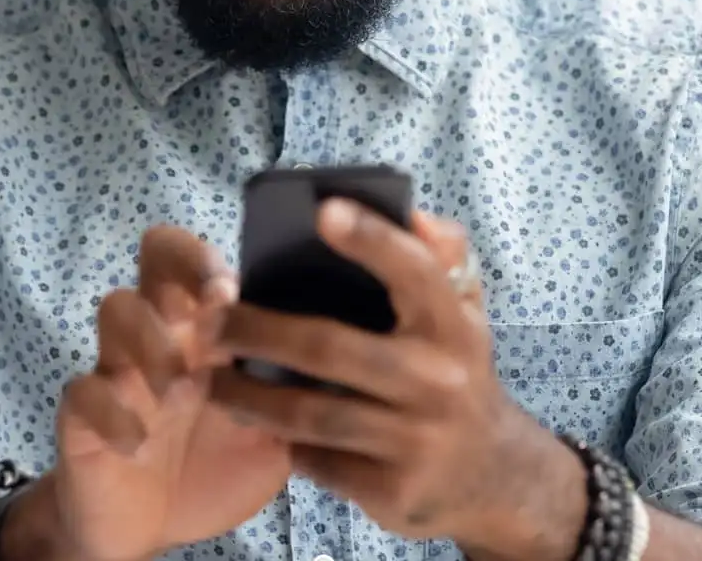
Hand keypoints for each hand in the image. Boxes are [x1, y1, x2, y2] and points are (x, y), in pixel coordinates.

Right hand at [47, 225, 291, 560]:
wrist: (153, 527)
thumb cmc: (214, 466)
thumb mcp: (271, 436)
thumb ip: (294, 398)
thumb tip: (345, 368)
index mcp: (208, 330)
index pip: (201, 259)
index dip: (209, 259)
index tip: (232, 290)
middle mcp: (162, 332)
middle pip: (154, 257)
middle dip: (180, 270)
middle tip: (203, 309)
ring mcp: (118, 367)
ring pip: (116, 307)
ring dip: (150, 340)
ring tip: (176, 388)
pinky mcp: (83, 411)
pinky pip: (83, 390)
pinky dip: (111, 412)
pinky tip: (137, 443)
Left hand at [206, 201, 568, 548]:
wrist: (492, 477)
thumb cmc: (457, 372)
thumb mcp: (465, 313)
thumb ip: (441, 258)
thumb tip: (414, 215)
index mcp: (453, 326)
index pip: (414, 272)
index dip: (372, 240)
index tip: (323, 211)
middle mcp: (438, 382)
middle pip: (329, 349)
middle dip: (257, 331)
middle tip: (209, 321)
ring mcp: (414, 441)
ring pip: (309, 414)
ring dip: (247, 395)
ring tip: (208, 378)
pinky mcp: (389, 490)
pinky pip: (316, 460)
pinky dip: (280, 440)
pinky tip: (255, 422)